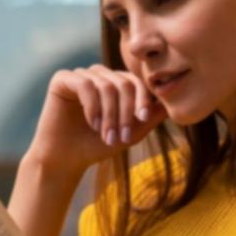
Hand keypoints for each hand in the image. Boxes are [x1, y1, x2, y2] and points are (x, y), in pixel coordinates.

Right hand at [27, 65, 167, 177]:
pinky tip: (92, 124)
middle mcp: (99, 76)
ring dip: (110, 114)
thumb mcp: (130, 133)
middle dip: (126, 112)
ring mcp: (81, 75)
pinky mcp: (63, 79)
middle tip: (123, 137)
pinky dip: (93, 106)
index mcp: (115, 84)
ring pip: (106, 85)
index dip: (142, 98)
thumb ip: (149, 117)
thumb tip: (172, 103)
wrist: (65, 159)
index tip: (142, 118)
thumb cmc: (96, 146)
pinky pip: (85, 84)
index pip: (136, 82)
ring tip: (107, 136)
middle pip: (123, 83)